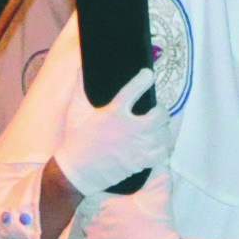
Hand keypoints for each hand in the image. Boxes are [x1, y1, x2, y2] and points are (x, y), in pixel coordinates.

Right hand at [53, 68, 175, 190]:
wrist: (78, 171)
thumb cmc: (77, 139)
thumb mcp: (75, 111)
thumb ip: (80, 87)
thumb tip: (80, 66)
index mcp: (113, 113)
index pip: (133, 90)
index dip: (144, 79)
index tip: (148, 74)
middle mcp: (128, 129)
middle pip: (159, 115)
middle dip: (161, 111)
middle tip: (156, 111)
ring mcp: (136, 147)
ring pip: (164, 135)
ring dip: (164, 130)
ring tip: (158, 128)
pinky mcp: (139, 162)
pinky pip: (162, 153)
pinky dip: (164, 148)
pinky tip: (159, 145)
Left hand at [79, 182, 180, 238]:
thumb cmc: (158, 221)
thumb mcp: (161, 193)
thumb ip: (159, 174)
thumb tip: (162, 161)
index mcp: (110, 203)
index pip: (88, 198)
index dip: (92, 198)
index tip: (100, 200)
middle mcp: (101, 219)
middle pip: (85, 213)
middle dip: (91, 212)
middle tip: (102, 212)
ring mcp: (100, 236)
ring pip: (86, 229)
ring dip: (91, 227)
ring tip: (102, 226)